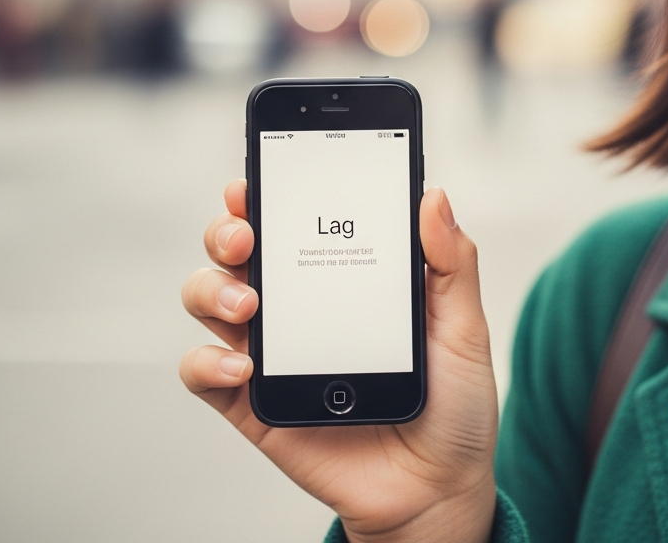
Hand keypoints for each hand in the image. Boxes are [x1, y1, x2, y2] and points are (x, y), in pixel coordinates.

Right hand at [180, 181, 498, 542]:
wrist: (437, 489)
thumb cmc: (452, 402)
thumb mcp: (462, 326)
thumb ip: (452, 263)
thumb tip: (434, 196)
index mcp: (342, 275)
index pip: (295, 220)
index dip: (268, 193)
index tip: (258, 178)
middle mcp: (299, 305)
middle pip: (239, 251)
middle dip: (228, 231)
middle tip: (246, 237)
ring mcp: (272, 353)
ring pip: (210, 299)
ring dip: (213, 289)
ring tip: (248, 305)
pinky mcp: (254, 404)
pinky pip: (205, 374)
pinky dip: (208, 362)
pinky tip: (242, 366)